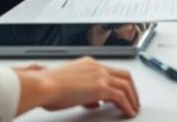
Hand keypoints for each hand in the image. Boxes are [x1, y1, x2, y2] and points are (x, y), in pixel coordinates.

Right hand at [15, 57, 138, 116]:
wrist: (42, 86)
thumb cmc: (47, 87)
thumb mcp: (69, 87)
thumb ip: (83, 92)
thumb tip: (95, 102)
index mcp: (89, 63)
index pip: (112, 71)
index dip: (121, 82)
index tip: (124, 92)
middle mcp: (96, 67)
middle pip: (124, 75)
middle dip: (132, 89)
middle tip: (134, 100)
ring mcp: (100, 76)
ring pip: (126, 85)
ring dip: (133, 98)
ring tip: (134, 108)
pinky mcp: (100, 88)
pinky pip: (121, 97)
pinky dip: (128, 105)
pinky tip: (129, 112)